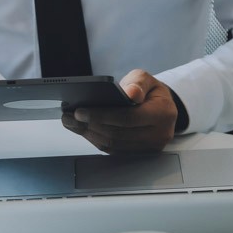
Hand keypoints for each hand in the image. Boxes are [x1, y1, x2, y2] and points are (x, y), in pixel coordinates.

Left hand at [62, 69, 177, 153]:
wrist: (163, 108)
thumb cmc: (152, 92)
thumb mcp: (147, 79)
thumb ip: (138, 83)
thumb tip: (130, 94)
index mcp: (162, 114)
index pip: (127, 118)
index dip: (101, 116)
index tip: (80, 111)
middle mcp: (158, 135)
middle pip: (117, 134)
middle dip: (89, 125)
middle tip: (68, 117)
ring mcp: (149, 148)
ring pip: (113, 145)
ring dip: (89, 135)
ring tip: (71, 123)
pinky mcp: (139, 154)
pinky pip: (114, 150)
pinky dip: (96, 139)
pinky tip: (83, 130)